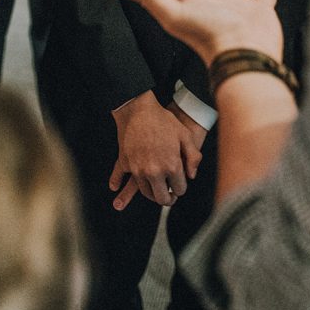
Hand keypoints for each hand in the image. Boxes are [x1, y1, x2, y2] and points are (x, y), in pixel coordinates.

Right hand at [109, 90, 202, 210]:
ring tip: (156, 188)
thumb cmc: (164, 120)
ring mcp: (138, 169)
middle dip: (167, 200)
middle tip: (170, 197)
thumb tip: (192, 176)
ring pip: (145, 192)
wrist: (139, 109)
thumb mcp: (185, 135)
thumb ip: (194, 157)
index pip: (179, 190)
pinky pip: (122, 179)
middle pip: (161, 198)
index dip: (181, 188)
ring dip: (151, 193)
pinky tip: (116, 188)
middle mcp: (154, 172)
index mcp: (172, 166)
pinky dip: (118, 184)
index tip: (179, 185)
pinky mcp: (125, 164)